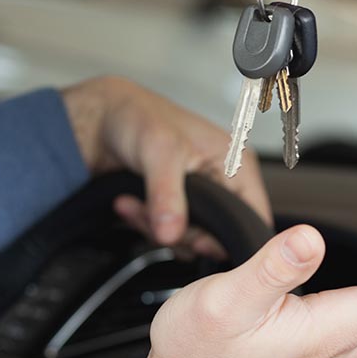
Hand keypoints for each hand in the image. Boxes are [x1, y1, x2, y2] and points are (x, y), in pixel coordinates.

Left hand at [60, 76, 270, 249]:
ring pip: (189, 237)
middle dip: (179, 231)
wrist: (103, 120)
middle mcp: (223, 181)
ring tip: (134, 204)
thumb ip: (167, 194)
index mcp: (236, 163)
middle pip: (218, 235)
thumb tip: (172, 232)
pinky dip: (146, 224)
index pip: (253, 217)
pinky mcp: (177, 205)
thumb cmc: (137, 116)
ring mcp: (200, 196)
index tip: (195, 241)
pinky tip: (129, 205)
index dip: (227, 237)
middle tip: (152, 215)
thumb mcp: (158, 151)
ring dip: (155, 227)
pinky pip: (168, 232)